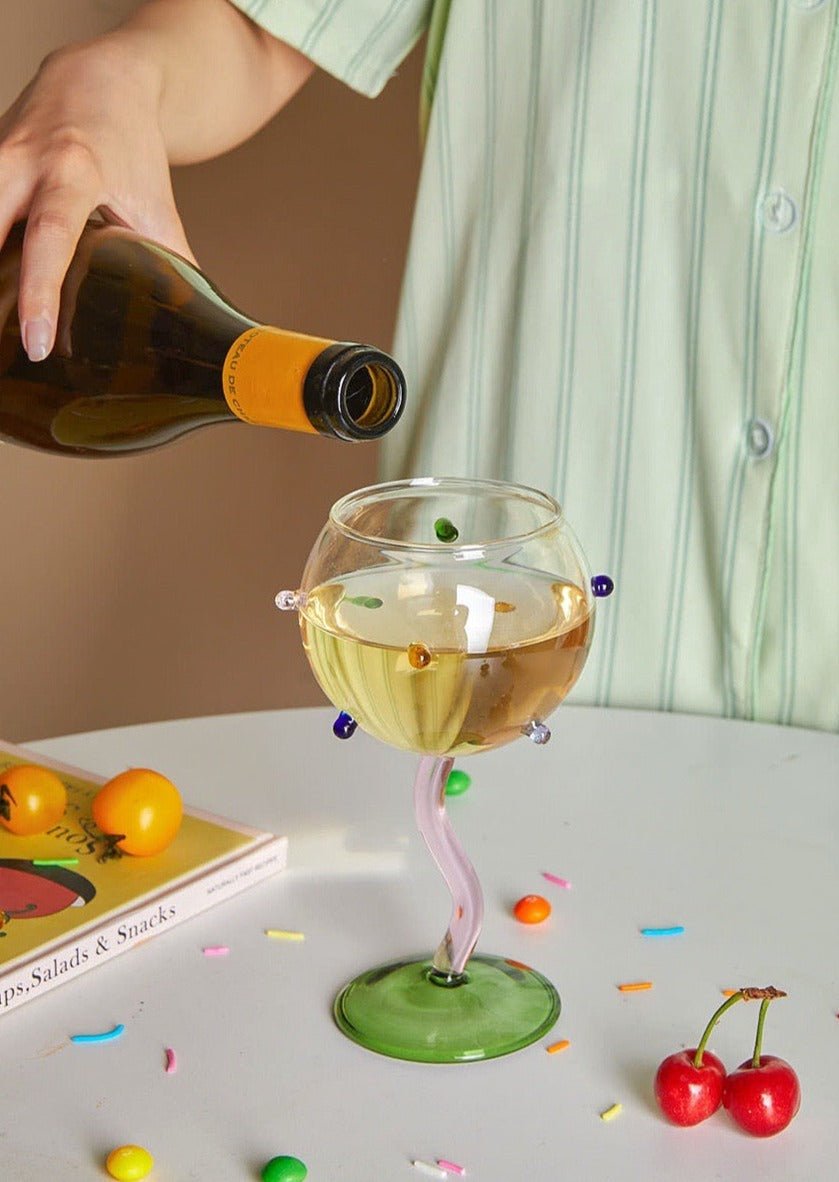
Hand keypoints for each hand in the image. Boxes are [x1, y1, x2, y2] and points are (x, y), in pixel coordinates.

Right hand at [0, 36, 194, 361]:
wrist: (100, 78)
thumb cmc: (132, 147)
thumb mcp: (155, 204)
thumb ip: (170, 261)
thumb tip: (197, 320)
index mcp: (74, 171)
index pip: (50, 238)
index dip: (40, 293)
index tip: (37, 343)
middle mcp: (23, 160)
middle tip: (2, 342)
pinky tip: (0, 286)